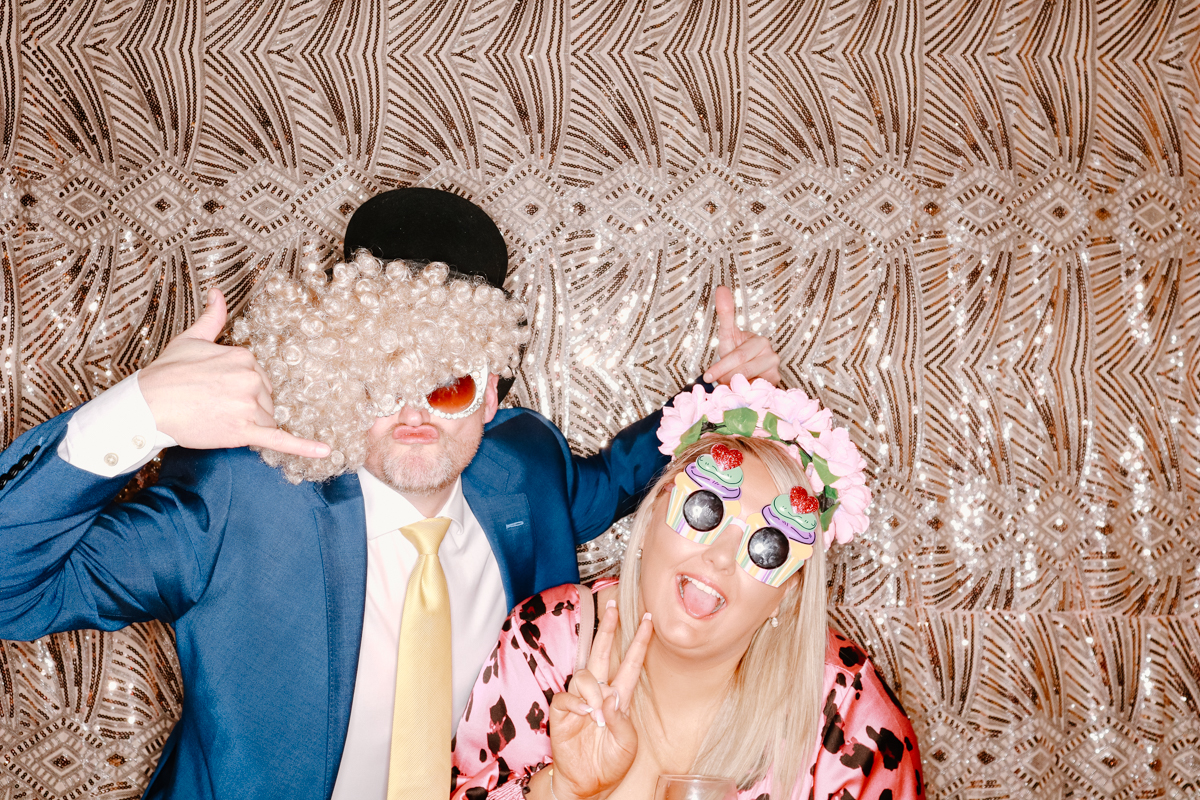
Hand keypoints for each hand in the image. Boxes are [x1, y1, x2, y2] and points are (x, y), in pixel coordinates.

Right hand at [138, 289, 330, 458]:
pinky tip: (326, 451)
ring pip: (266, 420)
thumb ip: (212, 318)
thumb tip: (219, 293)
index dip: (240, 390)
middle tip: (213, 407)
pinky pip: (280, 440)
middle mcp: (252, 379)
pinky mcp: (244, 431)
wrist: (146, 405)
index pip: (260, 379)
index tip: (217, 392)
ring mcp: (249, 405)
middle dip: (246, 408)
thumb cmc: (165, 374)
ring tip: (217, 420)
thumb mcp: (191, 339)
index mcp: (245, 357)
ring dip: (249, 425)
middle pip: (266, 400)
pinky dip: (304, 447)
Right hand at [547, 602, 653, 799]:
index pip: (630, 663)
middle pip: (602, 653)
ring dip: (593, 689)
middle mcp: (599, 693)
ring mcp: (580, 700)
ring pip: (584, 674)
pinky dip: (577, 703)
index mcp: (619, 698)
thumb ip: (620, 720)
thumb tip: (609, 697)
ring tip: (597, 712)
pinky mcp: (563, 711)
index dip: (639, 642)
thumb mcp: (626, 744)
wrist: (587, 782)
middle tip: (613, 608)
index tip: (648, 620)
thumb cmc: (609, 763)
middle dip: (608, 630)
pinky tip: (585, 714)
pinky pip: (567, 697)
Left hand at [703, 285, 780, 385]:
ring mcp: (775, 372)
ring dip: (734, 385)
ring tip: (726, 385)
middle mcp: (772, 356)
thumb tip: (721, 288)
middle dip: (726, 376)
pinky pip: (756, 393)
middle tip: (715, 382)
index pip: (738, 356)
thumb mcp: (728, 334)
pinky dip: (744, 394)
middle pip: (743, 370)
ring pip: (749, 382)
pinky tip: (739, 393)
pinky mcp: (775, 387)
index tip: (707, 376)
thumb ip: (725, 313)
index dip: (721, 366)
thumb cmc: (737, 353)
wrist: (750, 371)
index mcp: (761, 342)